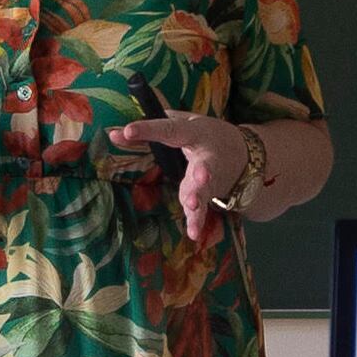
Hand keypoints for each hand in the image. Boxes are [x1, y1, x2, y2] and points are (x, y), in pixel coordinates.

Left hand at [117, 112, 251, 229]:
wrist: (243, 156)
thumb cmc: (204, 135)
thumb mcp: (184, 123)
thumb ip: (151, 127)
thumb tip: (113, 133)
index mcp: (196, 132)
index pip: (169, 129)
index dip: (148, 129)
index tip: (125, 131)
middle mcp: (207, 157)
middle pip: (205, 164)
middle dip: (203, 171)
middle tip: (202, 176)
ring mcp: (210, 180)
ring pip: (204, 190)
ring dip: (199, 198)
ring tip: (192, 205)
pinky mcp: (208, 197)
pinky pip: (203, 211)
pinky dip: (198, 222)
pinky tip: (192, 234)